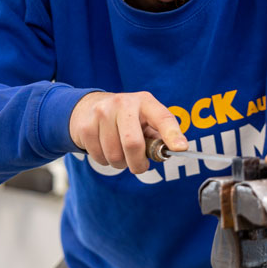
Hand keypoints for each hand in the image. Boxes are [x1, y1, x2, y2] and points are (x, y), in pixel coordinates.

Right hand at [69, 91, 186, 173]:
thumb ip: (157, 135)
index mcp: (145, 102)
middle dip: (137, 163)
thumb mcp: (143, 119)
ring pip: (114, 155)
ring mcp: (102, 113)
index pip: (163, 118)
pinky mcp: (85, 126)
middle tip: (138, 166)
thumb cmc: (124, 119)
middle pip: (133, 144)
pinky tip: (104, 148)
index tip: (180, 148)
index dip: (173, 134)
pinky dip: (104, 160)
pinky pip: (99, 157)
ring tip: (119, 152)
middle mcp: (123, 103)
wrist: (86, 107)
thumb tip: (173, 151)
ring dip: (119, 163)